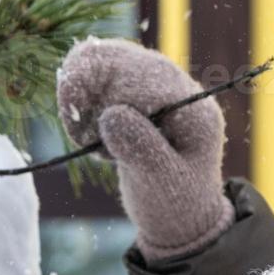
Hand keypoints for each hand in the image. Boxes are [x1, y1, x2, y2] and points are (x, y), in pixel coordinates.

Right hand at [57, 38, 232, 261]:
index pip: (142, 78)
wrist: (179, 216)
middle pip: (119, 58)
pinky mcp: (133, 91)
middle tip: (80, 134)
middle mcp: (175, 87)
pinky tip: (91, 134)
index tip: (85, 136)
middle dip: (87, 92)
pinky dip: (81, 100)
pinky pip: (96, 74)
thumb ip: (142, 150)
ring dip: (81, 95)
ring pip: (103, 59)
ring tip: (87, 137)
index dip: (104, 98)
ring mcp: (153, 86)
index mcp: (193, 108)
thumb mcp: (163, 184)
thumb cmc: (176, 205)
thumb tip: (110, 115)